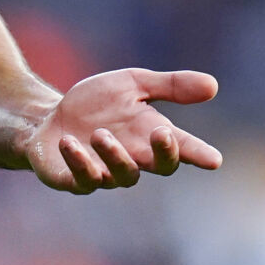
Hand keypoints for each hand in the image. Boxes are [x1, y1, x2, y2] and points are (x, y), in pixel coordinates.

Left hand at [23, 68, 222, 193]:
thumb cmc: (97, 103)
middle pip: (159, 167)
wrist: (50, 117)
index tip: (214, 159)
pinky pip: (81, 180)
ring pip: (120, 176)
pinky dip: (78, 162)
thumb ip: (170, 86)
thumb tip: (213, 85)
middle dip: (164, 153)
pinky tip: (69, 142)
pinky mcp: (73, 180)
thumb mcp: (133, 84)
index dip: (198, 154)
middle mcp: (133, 159)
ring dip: (114, 155)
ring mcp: (105, 173)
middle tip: (161, 133)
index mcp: (150, 136)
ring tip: (100, 134)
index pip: (181, 148)